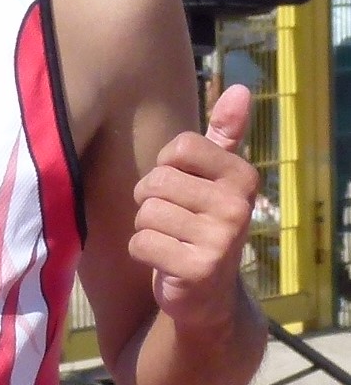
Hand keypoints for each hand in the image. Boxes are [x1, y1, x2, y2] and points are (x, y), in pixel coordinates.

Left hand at [129, 84, 259, 333]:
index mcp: (242, 177)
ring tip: (171, 240)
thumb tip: (241, 88)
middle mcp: (238, 206)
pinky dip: (143, 252)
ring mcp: (221, 239)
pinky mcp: (198, 269)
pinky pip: (141, 243)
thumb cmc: (201, 224)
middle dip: (150, 201)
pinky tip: (165, 261)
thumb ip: (224, 135)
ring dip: (146, 228)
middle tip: (172, 220)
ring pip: (146, 213)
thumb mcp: (216, 177)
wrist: (208, 295)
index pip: (177, 149)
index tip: (181, 188)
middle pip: (155, 182)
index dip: (165, 168)